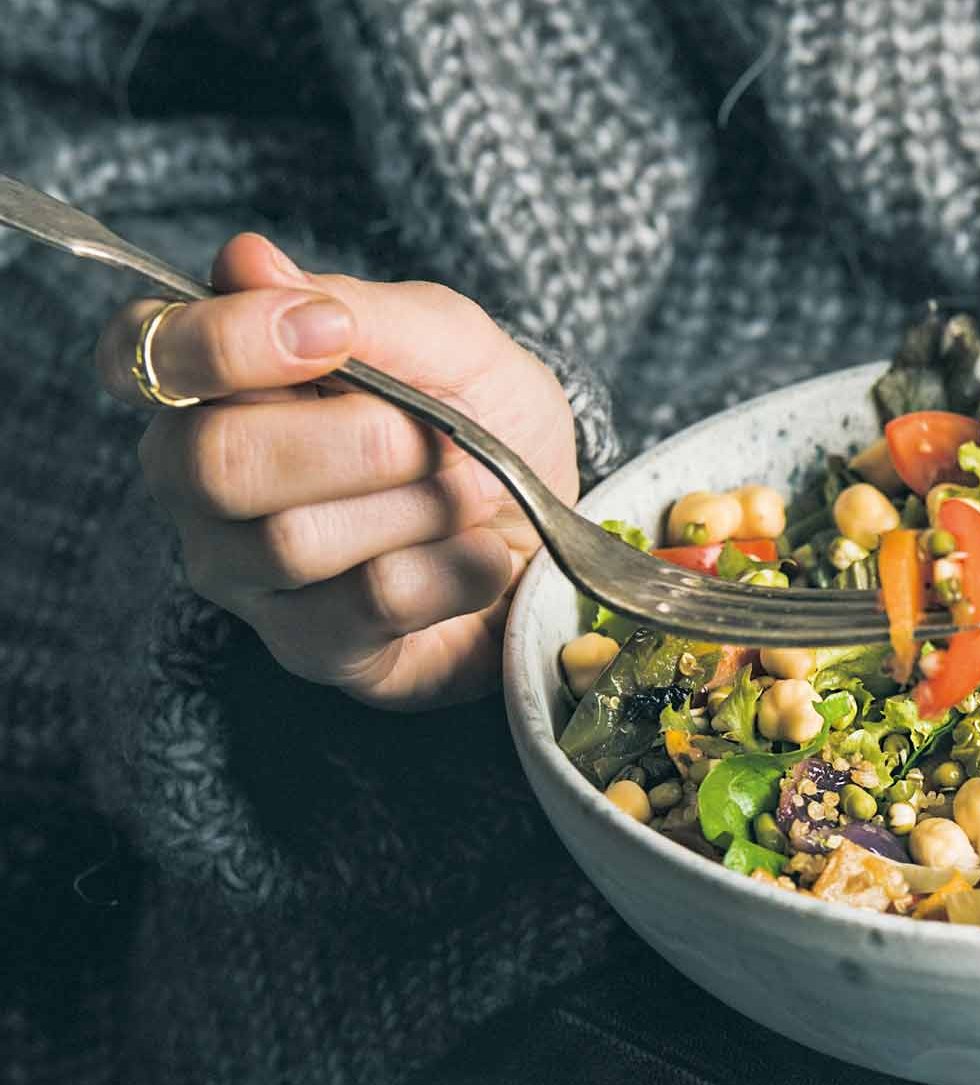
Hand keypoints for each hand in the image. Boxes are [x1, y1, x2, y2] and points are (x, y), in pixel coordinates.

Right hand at [96, 234, 578, 708]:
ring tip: (476, 491)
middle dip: (355, 440)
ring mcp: (245, 576)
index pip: (142, 353)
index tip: (332, 333)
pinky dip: (453, 569)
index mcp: (211, 384)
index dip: (221, 342)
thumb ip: (356, 308)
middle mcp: (198, 483)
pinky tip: (484, 556)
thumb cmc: (486, 421)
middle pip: (214, 462)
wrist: (557, 525)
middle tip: (438, 434)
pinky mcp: (312, 649)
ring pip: (295, 541)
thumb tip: (244, 259)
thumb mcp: (450, 341)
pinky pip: (369, 606)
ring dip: (420, 504)